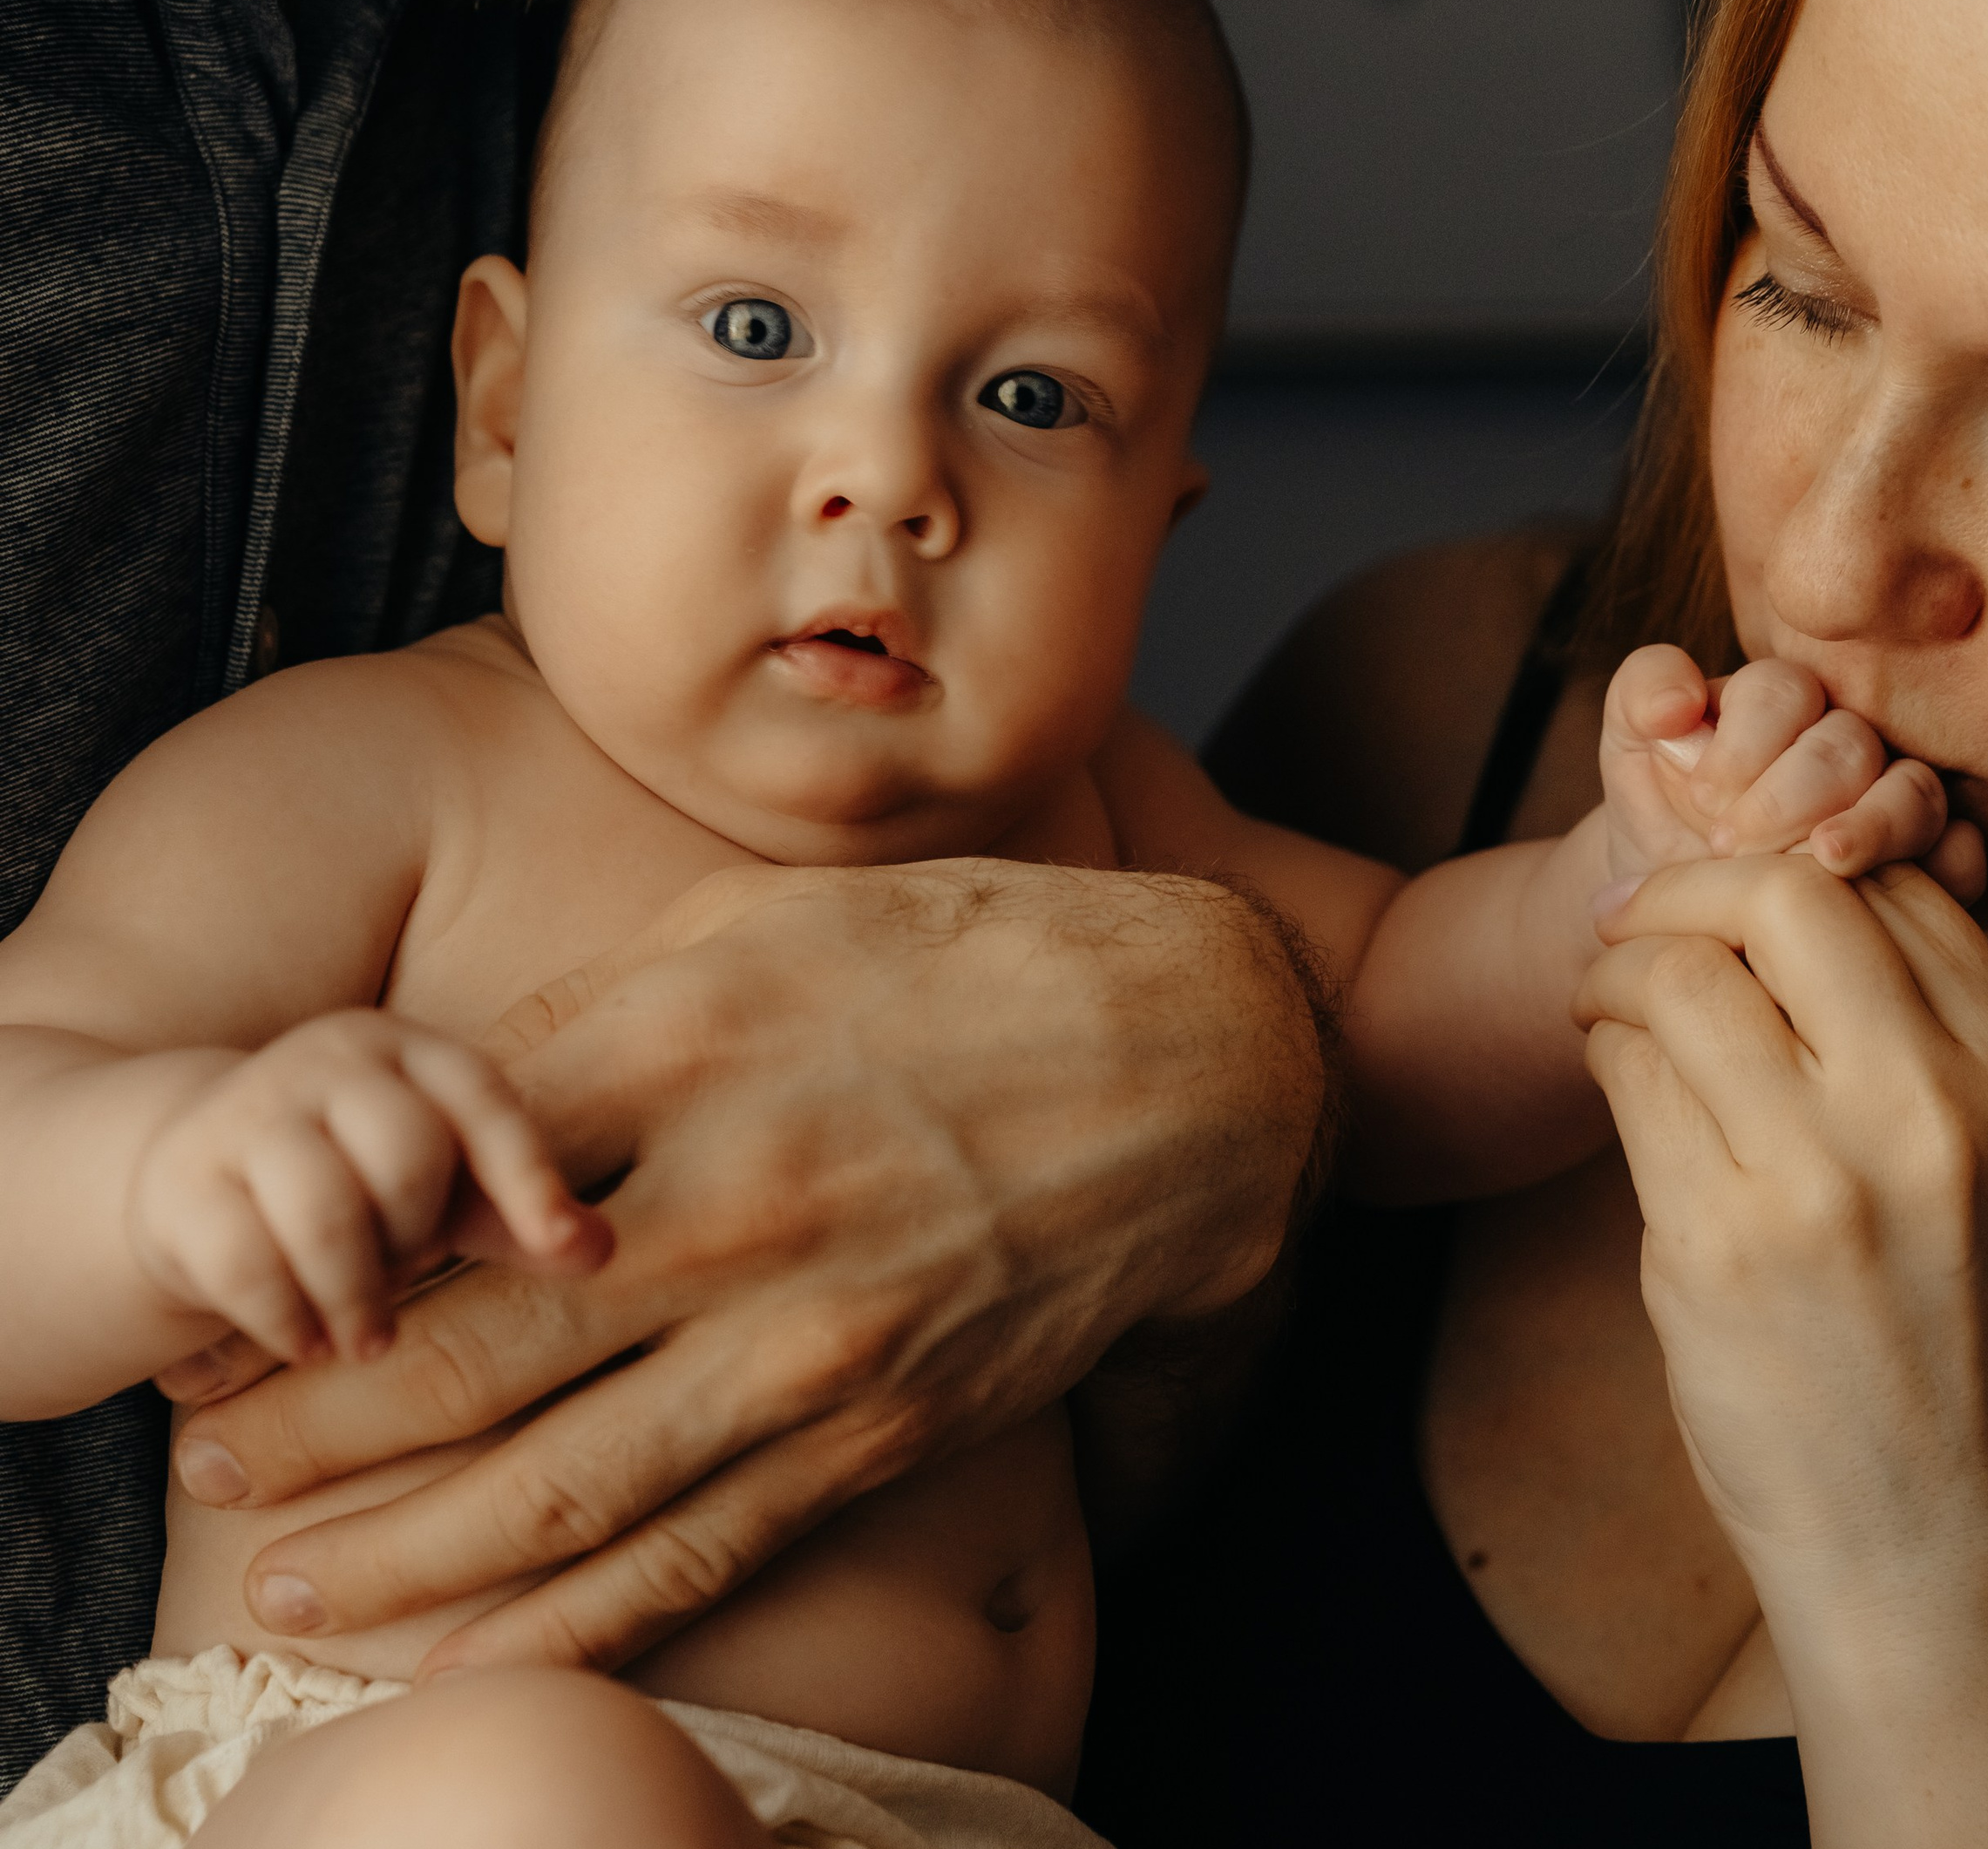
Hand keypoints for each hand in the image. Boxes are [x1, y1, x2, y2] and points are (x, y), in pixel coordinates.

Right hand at [129, 1010, 609, 1365]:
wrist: (199, 1176)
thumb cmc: (362, 1186)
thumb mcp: (452, 1192)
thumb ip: (525, 1218)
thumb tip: (603, 1251)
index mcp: (411, 1049)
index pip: (485, 1099)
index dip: (528, 1174)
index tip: (563, 1247)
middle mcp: (328, 1059)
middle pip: (407, 1157)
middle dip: (417, 1238)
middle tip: (406, 1275)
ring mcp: (246, 1111)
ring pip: (326, 1214)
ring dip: (357, 1295)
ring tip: (367, 1335)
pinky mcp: (180, 1181)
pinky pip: (248, 1265)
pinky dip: (289, 1322)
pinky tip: (308, 1343)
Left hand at [166, 860, 1323, 1673]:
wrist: (1203, 1055)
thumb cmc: (981, 952)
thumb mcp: (780, 915)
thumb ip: (615, 1005)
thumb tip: (476, 1099)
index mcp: (695, 1045)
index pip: (454, 1174)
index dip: (333, 1241)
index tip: (255, 1276)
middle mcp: (738, 1202)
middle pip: (476, 1353)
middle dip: (318, 1420)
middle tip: (206, 1453)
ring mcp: (819, 1329)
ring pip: (572, 1483)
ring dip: (412, 1549)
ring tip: (290, 1586)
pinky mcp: (890, 1416)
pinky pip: (710, 1542)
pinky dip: (583, 1616)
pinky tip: (482, 1651)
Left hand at [1571, 858, 1987, 1848]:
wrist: (1938, 1540)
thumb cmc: (1948, 1333)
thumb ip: (1916, 1031)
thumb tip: (1764, 893)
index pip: (1892, 885)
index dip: (1781, 866)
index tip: (1720, 894)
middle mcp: (1940, 1116)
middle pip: (1785, 896)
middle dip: (1683, 884)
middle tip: (1631, 919)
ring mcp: (1827, 1180)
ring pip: (1680, 975)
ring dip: (1616, 968)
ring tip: (1606, 1002)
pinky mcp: (1719, 1243)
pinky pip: (1628, 1074)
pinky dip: (1601, 1050)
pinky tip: (1611, 1071)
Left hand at [1599, 649, 1984, 896]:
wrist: (1682, 910)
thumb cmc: (1660, 816)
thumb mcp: (1631, 750)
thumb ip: (1642, 696)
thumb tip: (1681, 700)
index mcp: (1782, 701)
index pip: (1784, 691)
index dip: (1745, 741)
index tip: (1702, 795)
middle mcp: (1851, 742)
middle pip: (1850, 745)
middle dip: (1791, 795)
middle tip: (1731, 847)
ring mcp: (1899, 801)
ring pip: (1917, 795)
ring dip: (1870, 827)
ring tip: (1822, 861)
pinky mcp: (1934, 865)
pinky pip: (1966, 855)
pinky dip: (1945, 869)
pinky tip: (1899, 892)